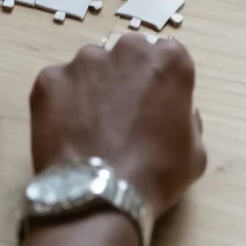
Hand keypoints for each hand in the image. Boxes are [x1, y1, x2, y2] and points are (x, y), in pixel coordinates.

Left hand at [30, 34, 205, 216]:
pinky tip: (67, 132)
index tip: (155, 104)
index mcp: (168, 60)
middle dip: (126, 77)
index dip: (160, 82)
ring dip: (92, 88)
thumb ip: (187, 119)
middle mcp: (125, 49)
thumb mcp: (195, 152)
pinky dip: (61, 103)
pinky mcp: (50, 78)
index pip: (166, 56)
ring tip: (90, 127)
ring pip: (90, 68)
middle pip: (127, 55)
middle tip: (122, 115)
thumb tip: (176, 113)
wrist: (100, 196)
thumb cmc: (156, 175)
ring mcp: (83, 62)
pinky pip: (58, 85)